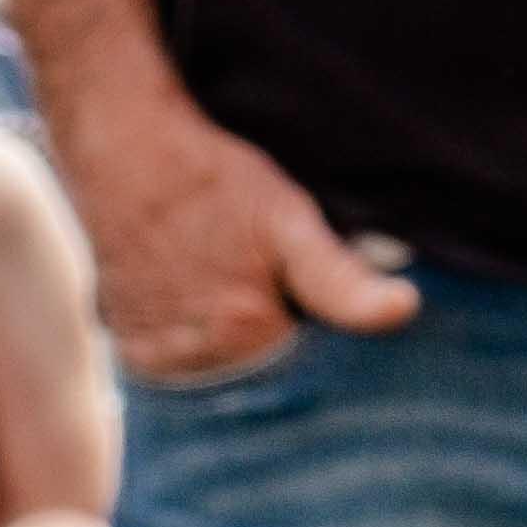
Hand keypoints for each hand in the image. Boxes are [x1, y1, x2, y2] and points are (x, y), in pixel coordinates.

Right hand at [54, 71, 417, 385]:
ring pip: (219, 373)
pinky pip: (176, 364)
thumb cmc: (212, 180)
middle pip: (262, 376)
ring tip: (222, 281)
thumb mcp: (289, 221)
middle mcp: (194, 359)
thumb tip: (403, 309)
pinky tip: (192, 294)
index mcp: (244, 336)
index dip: (316, 335)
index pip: (309, 374)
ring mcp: (155, 356)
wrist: (122, 150)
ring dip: (229, 344)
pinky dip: (190, 339)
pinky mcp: (129, 346)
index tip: (307, 299)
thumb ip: (341, 280)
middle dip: (276, 341)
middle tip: (261, 279)